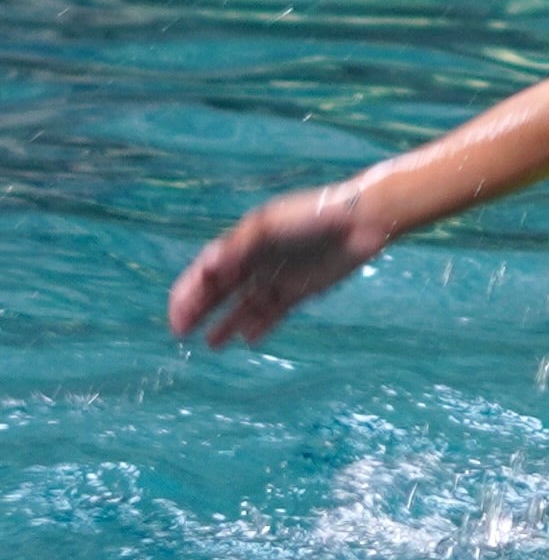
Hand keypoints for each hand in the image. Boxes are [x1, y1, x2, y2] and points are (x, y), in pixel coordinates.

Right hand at [167, 181, 382, 347]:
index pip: (207, 270)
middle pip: (221, 289)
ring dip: (227, 323)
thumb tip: (209, 268)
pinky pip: (273, 312)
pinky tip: (248, 339)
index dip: (188, 292)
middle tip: (181, 333)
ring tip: (212, 344)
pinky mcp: (299, 289)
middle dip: (199, 310)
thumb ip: (238, 247)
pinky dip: (260, 325)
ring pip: (244, 304)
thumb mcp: (269, 225)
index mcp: (244, 240)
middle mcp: (257, 259)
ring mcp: (277, 275)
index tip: (177, 316)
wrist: (361, 220)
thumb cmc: (312, 215)